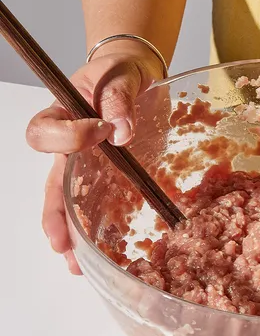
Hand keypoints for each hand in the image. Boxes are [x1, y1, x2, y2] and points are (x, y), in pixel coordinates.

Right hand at [26, 49, 163, 273]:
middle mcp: (68, 145)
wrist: (138, 76)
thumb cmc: (122, 71)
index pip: (46, 132)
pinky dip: (98, 228)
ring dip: (70, 233)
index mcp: (62, 114)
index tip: (101, 130)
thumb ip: (118, 96)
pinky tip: (101, 251)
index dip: (68, 137)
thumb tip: (120, 130)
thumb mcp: (121, 73)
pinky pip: (97, 204)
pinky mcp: (109, 176)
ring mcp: (87, 166)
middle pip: (50, 183)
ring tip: (76, 263)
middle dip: (54, 214)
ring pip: (68, 202)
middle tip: (61, 242)